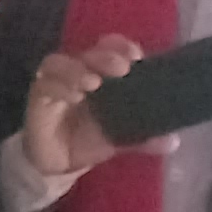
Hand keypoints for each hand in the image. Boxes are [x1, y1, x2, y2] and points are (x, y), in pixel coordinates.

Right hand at [21, 35, 136, 183]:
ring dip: (77, 68)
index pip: (111, 49)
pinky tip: (74, 96)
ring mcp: (56, 83)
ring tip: (92, 83)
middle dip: (105, 55)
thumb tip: (173, 141)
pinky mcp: (38, 98)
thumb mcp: (122, 138)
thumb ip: (145, 138)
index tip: (136, 56)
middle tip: (121, 68)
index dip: (122, 46)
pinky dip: (59, 86)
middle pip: (89, 52)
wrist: (59, 165)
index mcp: (103, 75)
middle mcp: (79, 73)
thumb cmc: (89, 140)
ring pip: (60, 62)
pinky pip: (44, 85)